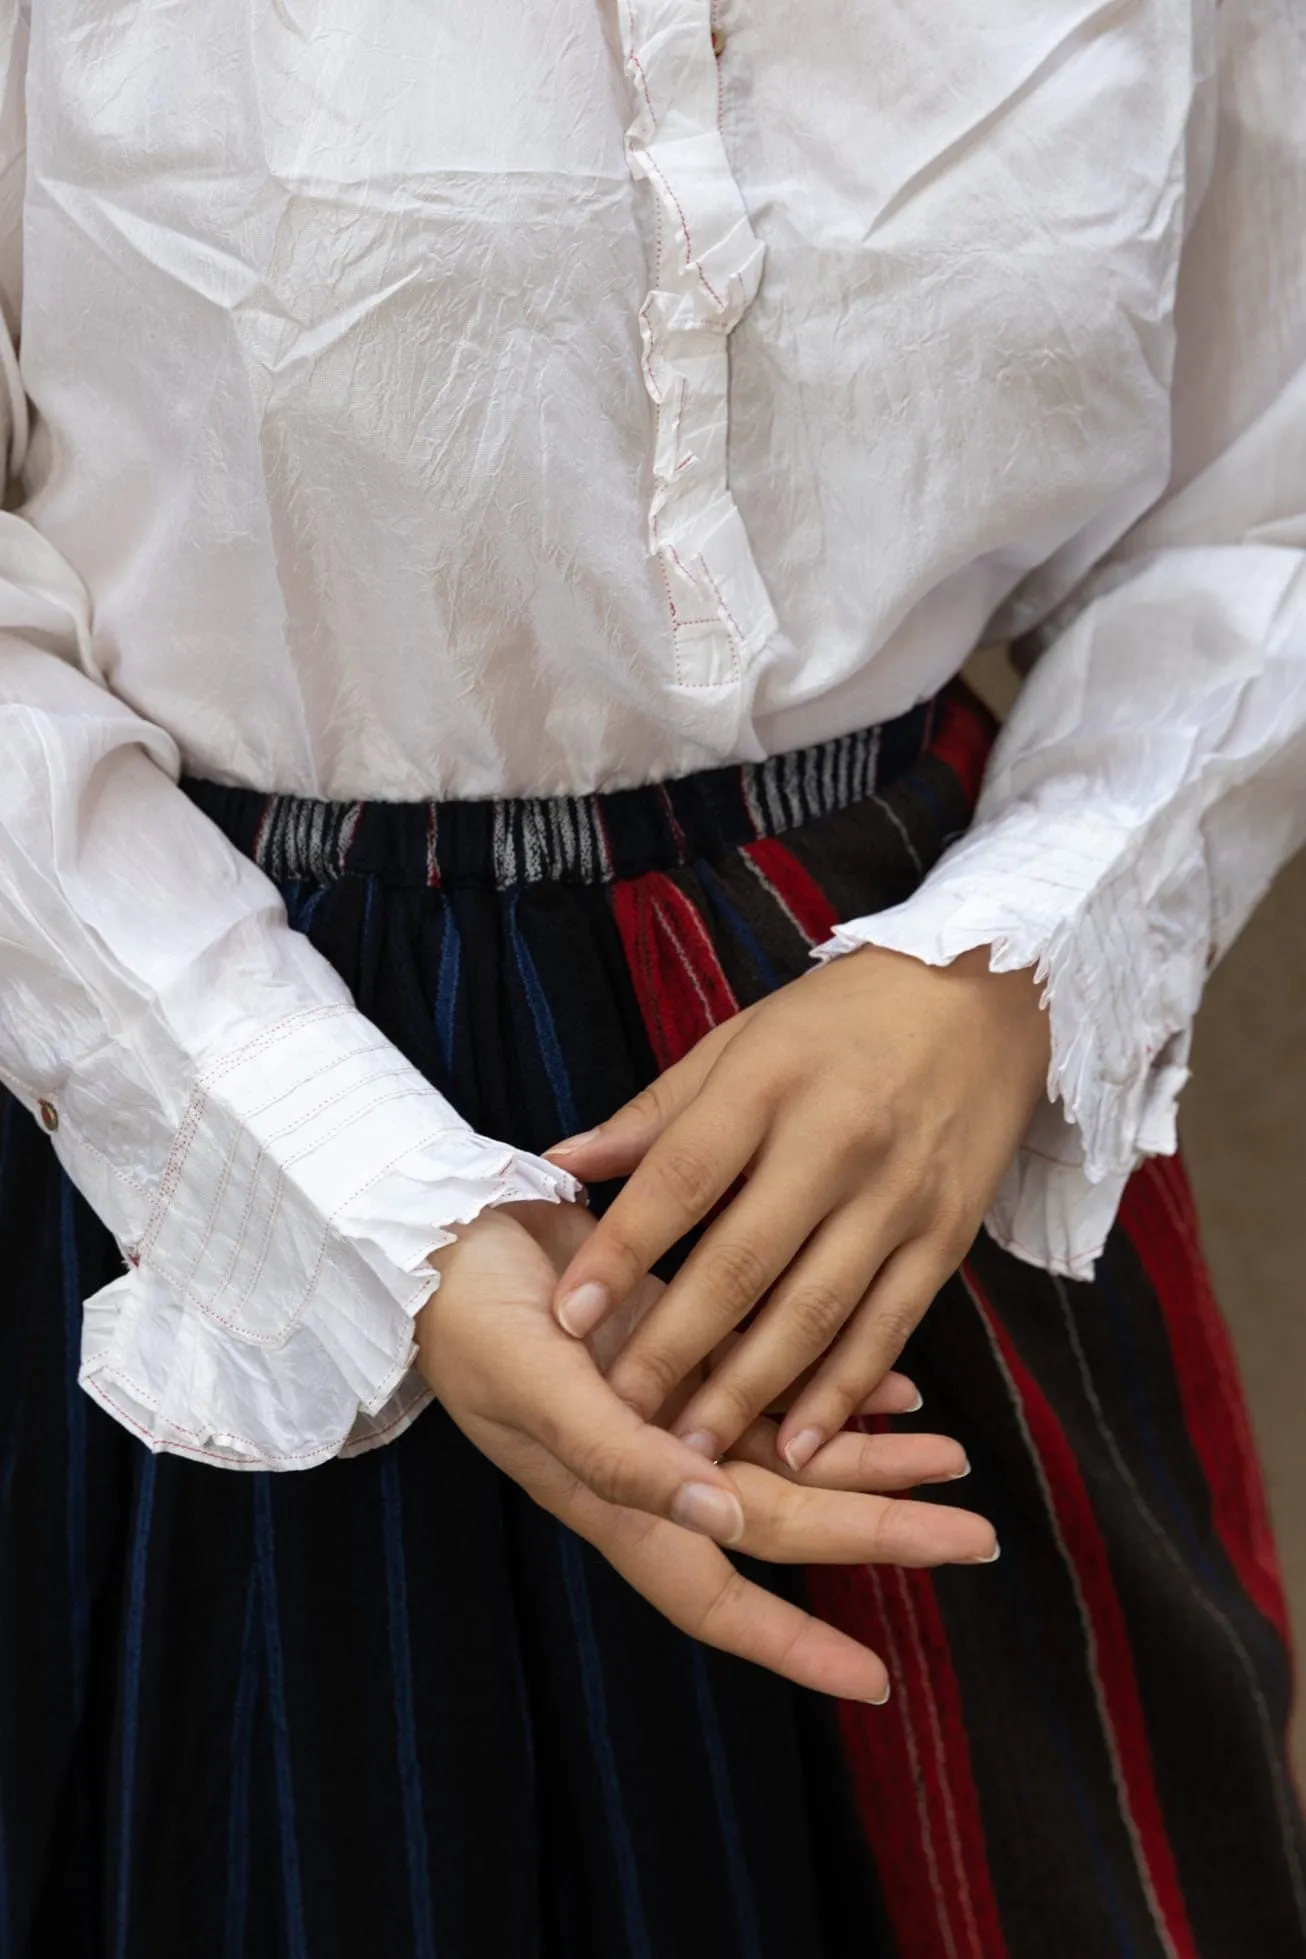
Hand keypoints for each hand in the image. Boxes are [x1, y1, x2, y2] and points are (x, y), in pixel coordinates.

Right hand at [416, 1200, 995, 1703]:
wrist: (439, 1231)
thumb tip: (720, 1520)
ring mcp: (672, 1404)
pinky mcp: (682, 1341)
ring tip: (954, 1456)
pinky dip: (833, 1383)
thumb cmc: (472, 1318)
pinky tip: (894, 1382)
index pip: (720, 1594)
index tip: (877, 1681)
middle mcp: (656, 1467)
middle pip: (785, 1518)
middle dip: (879, 1529)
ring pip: (791, 1450)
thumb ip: (621, 1457)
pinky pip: (772, 1377)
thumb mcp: (536, 1388)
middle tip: (975, 1532)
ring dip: (871, 1458)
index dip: (794, 1644)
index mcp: (617, 1497)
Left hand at [544, 944, 1049, 1472]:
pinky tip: (802, 1447)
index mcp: (768, 1082)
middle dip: (674, 1348)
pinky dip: (845, 1393)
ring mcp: (898, 1194)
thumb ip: (656, 1112)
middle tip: (617, 1415)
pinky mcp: (949, 1235)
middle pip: (743, 1261)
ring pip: (814, 1311)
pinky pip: (889, 1327)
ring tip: (692, 1453)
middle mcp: (835, 1141)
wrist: (992, 993)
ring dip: (750, 1392)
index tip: (566, 1317)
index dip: (623, 1252)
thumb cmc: (844, 1015)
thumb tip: (562, 1162)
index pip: (682, 1177)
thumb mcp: (743, 1037)